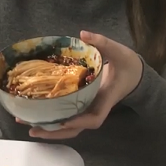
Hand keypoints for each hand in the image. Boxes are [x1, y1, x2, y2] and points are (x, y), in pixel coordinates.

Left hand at [24, 30, 143, 139]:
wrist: (136, 74)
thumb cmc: (128, 64)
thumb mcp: (119, 51)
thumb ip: (102, 42)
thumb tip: (83, 34)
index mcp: (106, 98)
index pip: (94, 118)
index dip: (79, 122)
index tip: (63, 121)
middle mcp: (96, 108)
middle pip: (77, 129)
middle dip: (56, 132)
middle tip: (33, 130)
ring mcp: (90, 108)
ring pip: (71, 126)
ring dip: (51, 128)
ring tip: (29, 126)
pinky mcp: (84, 104)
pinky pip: (69, 116)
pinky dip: (54, 118)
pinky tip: (37, 115)